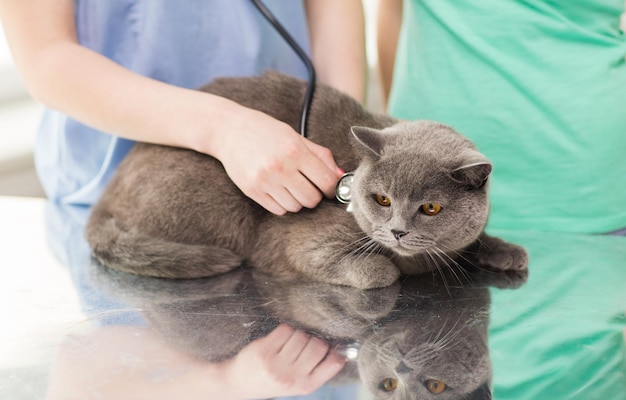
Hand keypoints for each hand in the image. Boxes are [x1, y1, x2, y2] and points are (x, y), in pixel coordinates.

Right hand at [212, 105, 342, 214]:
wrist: (229, 131)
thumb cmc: (266, 132)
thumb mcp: (296, 137)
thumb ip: (320, 156)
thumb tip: (340, 175)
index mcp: (295, 151)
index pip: (326, 182)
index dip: (333, 188)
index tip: (329, 186)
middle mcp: (280, 167)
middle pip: (312, 199)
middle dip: (315, 195)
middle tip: (309, 185)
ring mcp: (264, 181)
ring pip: (295, 207)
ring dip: (298, 200)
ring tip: (291, 185)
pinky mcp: (252, 191)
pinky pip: (278, 210)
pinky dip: (283, 204)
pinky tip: (279, 189)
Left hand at [220, 324, 346, 398]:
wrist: (240, 382)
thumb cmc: (275, 379)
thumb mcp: (299, 382)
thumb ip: (318, 369)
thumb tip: (343, 350)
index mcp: (306, 386)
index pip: (334, 363)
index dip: (336, 351)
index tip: (332, 346)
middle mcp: (292, 378)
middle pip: (318, 345)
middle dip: (313, 340)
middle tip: (303, 344)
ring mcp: (276, 365)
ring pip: (302, 335)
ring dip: (298, 334)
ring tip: (289, 343)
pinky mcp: (263, 351)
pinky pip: (286, 329)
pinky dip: (285, 329)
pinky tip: (279, 338)